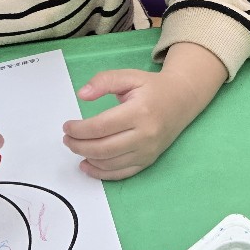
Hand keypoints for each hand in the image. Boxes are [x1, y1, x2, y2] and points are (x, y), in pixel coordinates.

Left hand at [63, 42, 226, 179]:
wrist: (182, 100)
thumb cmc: (152, 88)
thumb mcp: (129, 76)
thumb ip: (104, 81)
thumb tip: (82, 94)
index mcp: (139, 111)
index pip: (101, 126)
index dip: (79, 129)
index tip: (67, 126)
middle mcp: (145, 134)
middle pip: (103, 148)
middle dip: (78, 146)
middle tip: (67, 139)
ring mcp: (148, 151)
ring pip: (110, 163)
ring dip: (87, 158)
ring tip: (75, 148)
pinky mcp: (148, 160)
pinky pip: (121, 173)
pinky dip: (101, 173)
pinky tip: (87, 165)